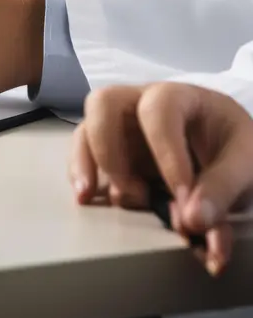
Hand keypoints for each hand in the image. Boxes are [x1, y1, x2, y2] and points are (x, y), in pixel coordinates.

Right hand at [69, 83, 252, 275]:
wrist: (228, 153)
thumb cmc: (233, 146)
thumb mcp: (245, 163)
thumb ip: (223, 188)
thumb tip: (192, 220)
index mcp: (181, 97)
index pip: (160, 110)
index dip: (166, 152)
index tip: (183, 196)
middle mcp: (141, 104)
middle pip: (104, 103)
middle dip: (108, 147)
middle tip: (132, 193)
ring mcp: (122, 128)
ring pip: (86, 129)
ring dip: (84, 163)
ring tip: (88, 197)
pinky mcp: (114, 153)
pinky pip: (85, 157)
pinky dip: (82, 176)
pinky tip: (88, 200)